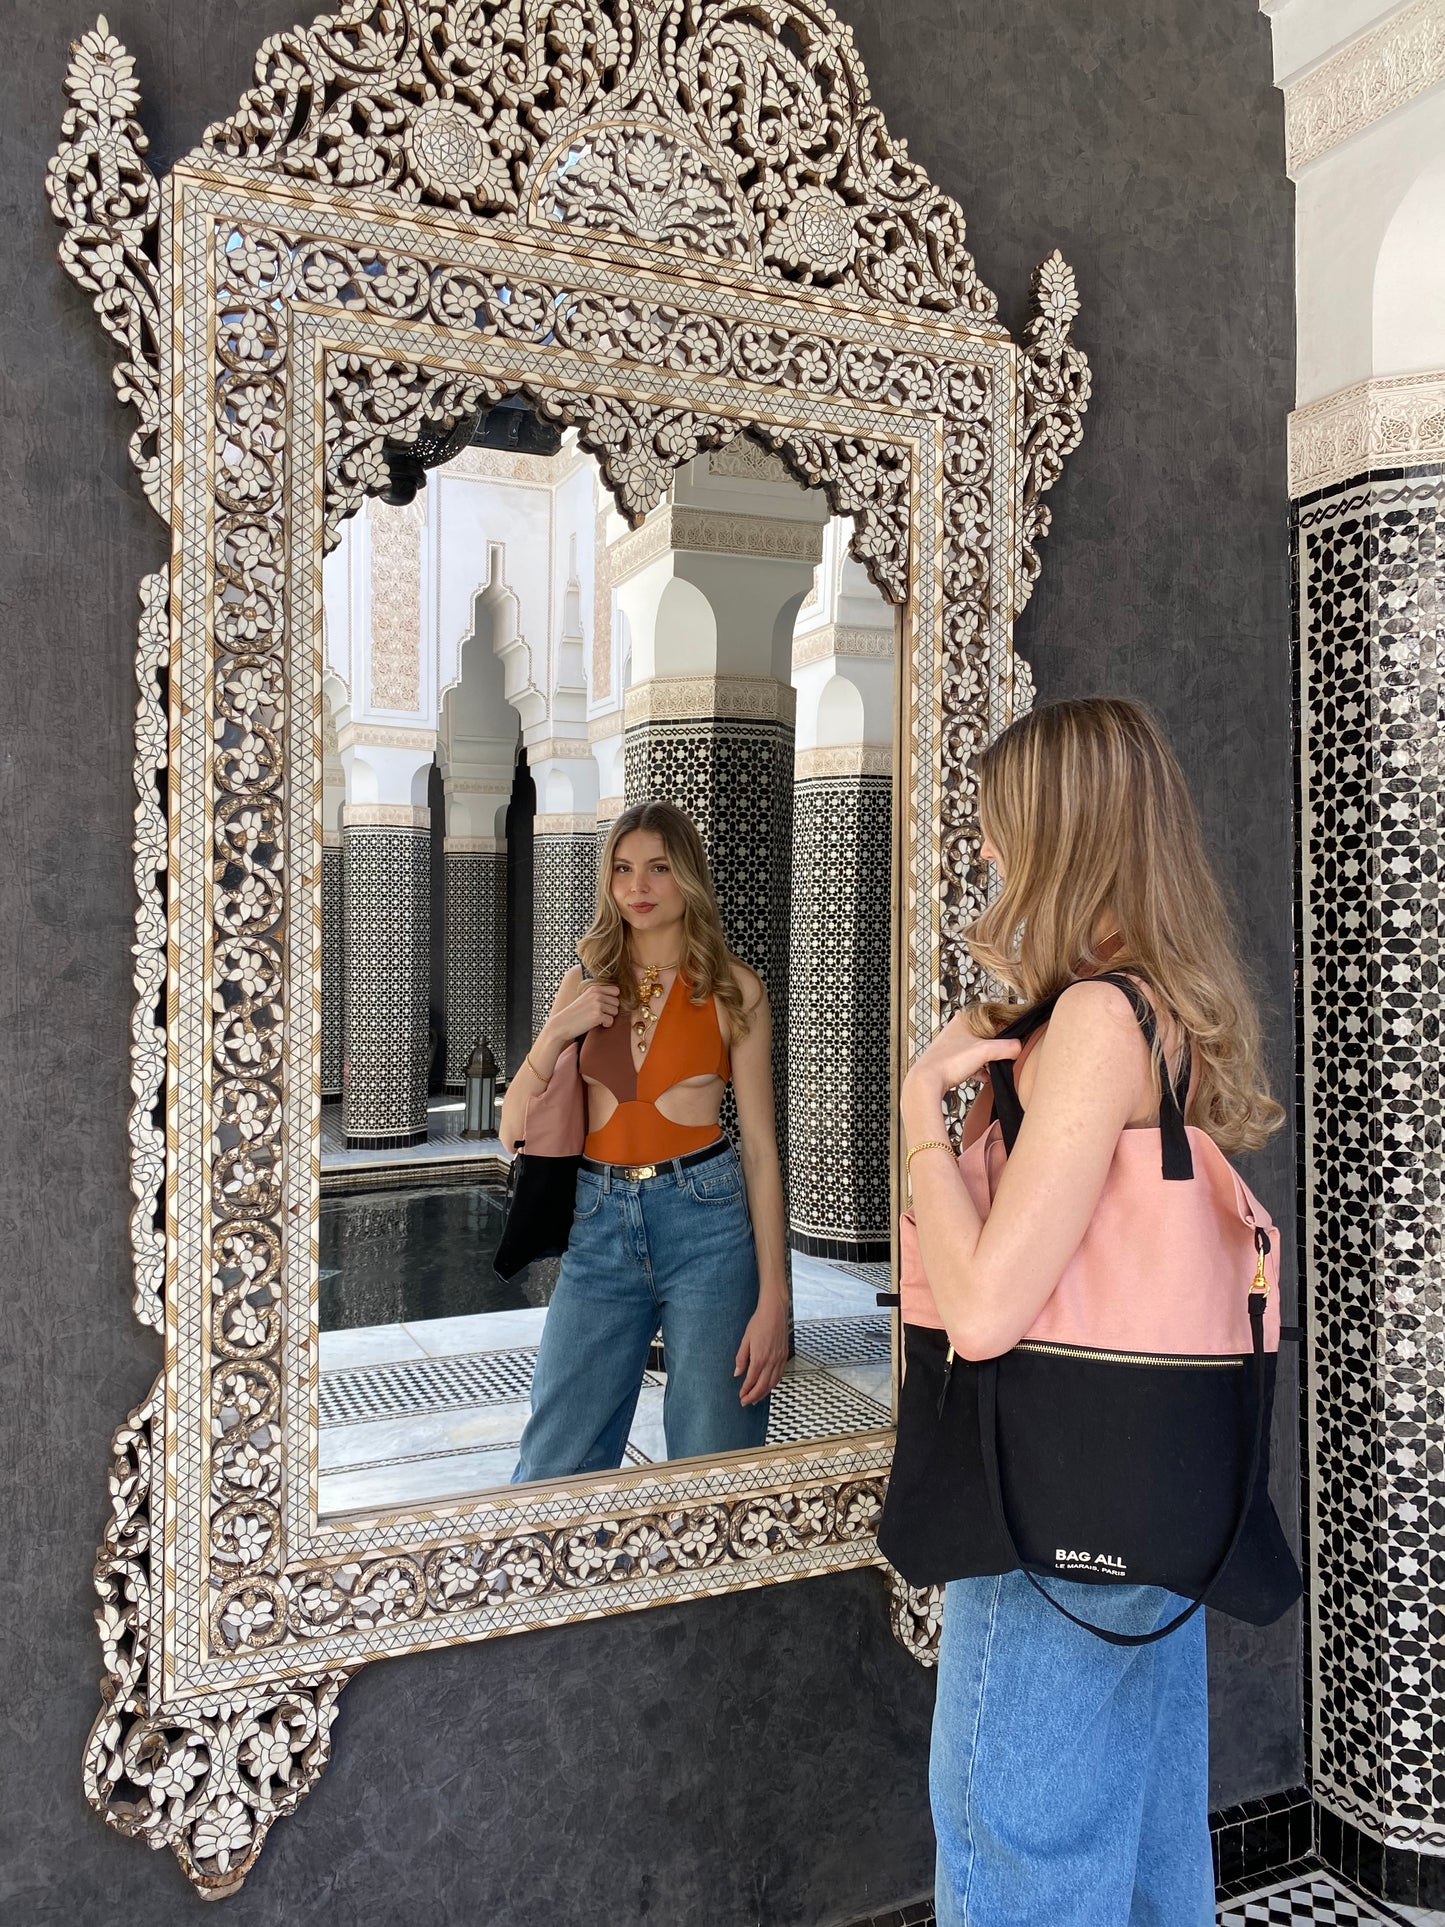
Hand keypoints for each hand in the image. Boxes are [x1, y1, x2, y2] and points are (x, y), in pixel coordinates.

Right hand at [547, 980, 620, 1042]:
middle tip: (599, 1014)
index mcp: (594, 988)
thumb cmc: (575, 1013)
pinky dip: (605, 1025)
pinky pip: (611, 1021)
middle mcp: (597, 994)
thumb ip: (599, 995)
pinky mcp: (597, 1015)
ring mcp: (597, 1004)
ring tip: (597, 1019)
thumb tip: (618, 996)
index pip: (616, 991)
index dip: (612, 999)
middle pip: (617, 1002)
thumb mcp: (586, 998)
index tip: (605, 1006)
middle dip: (610, 1010)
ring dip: (608, 1017)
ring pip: (615, 1012)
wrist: (561, 1024)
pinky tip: (596, 1024)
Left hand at [735, 1296, 788, 1405]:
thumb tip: (737, 1373)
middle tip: (746, 1402)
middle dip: (754, 1396)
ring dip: (764, 1393)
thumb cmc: (759, 1323)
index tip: (741, 1397)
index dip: (746, 1391)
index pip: (751, 1380)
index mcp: (760, 1358)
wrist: (775, 1312)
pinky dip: (773, 1384)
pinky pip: (780, 1376)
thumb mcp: (745, 1340)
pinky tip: (768, 1386)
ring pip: (773, 1383)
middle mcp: (771, 1361)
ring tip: (756, 1398)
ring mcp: (780, 1360)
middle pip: (763, 1386)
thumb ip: (741, 1358)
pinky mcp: (784, 1357)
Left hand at [905, 1010, 1020, 1097]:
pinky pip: (973, 1062)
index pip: (997, 1020)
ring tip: (995, 1070)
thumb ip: (1008, 1047)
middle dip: (999, 1050)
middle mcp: (959, 1028)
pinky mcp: (952, 1060)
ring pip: (981, 1050)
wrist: (926, 1082)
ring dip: (990, 1061)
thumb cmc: (949, 1062)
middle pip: (990, 1036)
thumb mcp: (985, 1051)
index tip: (1017, 1045)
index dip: (1009, 1032)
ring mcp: (954, 1044)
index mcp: (966, 1018)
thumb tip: (1020, 1048)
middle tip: (1007, 1059)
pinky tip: (985, 1077)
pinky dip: (980, 1069)